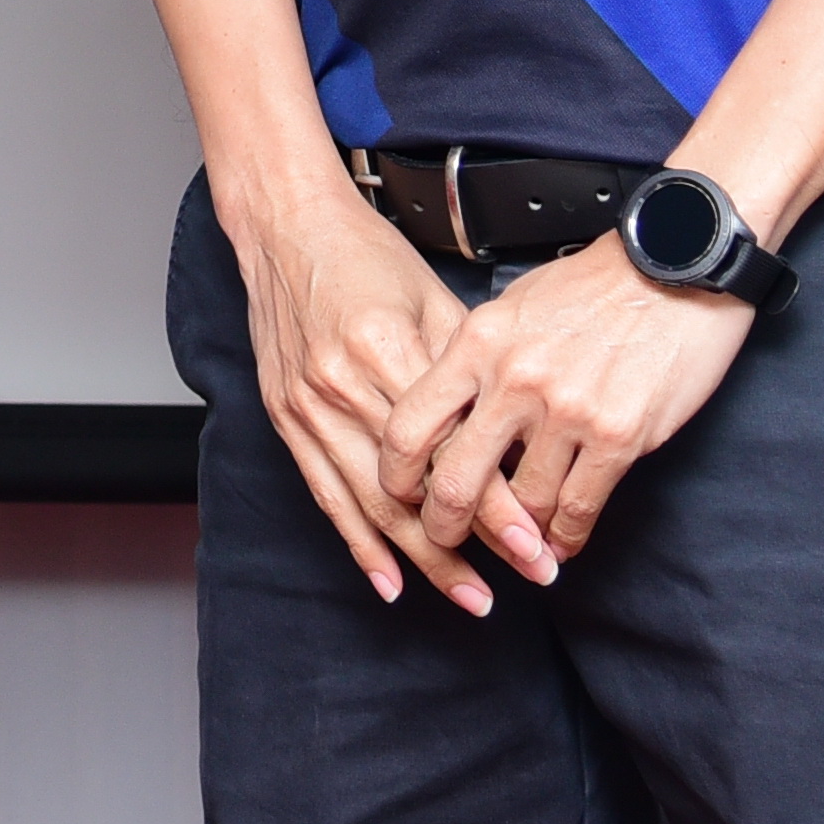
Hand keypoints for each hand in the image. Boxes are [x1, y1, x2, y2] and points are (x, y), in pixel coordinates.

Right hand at [225, 178, 545, 613]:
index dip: (498, 503)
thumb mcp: (433, 299)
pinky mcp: (285, 416)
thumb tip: (518, 439)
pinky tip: (389, 581)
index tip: (539, 543)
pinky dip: (358, 543)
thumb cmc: (366, 255)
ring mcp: (308, 405)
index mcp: (385, 348)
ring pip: (371, 503)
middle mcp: (342, 384)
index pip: (453, 447)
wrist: (284, 227)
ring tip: (472, 596)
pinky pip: (325, 493)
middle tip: (528, 578)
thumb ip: (468, 370)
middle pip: (416, 487)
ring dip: (424, 559)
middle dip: (475, 544)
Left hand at [381, 233, 753, 570]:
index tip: (399, 491)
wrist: (672, 268)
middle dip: (444, 524)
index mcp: (478, 343)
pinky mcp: (618, 435)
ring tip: (511, 548)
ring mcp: (567, 411)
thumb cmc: (595, 285)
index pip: (411, 423)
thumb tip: (452, 404)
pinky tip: (560, 543)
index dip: (395, 472)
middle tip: (445, 538)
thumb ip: (477, 355)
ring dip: (515, 537)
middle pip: (456, 478)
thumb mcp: (513, 306)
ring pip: (522, 503)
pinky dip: (565, 536)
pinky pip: (579, 507)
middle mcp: (514, 379)